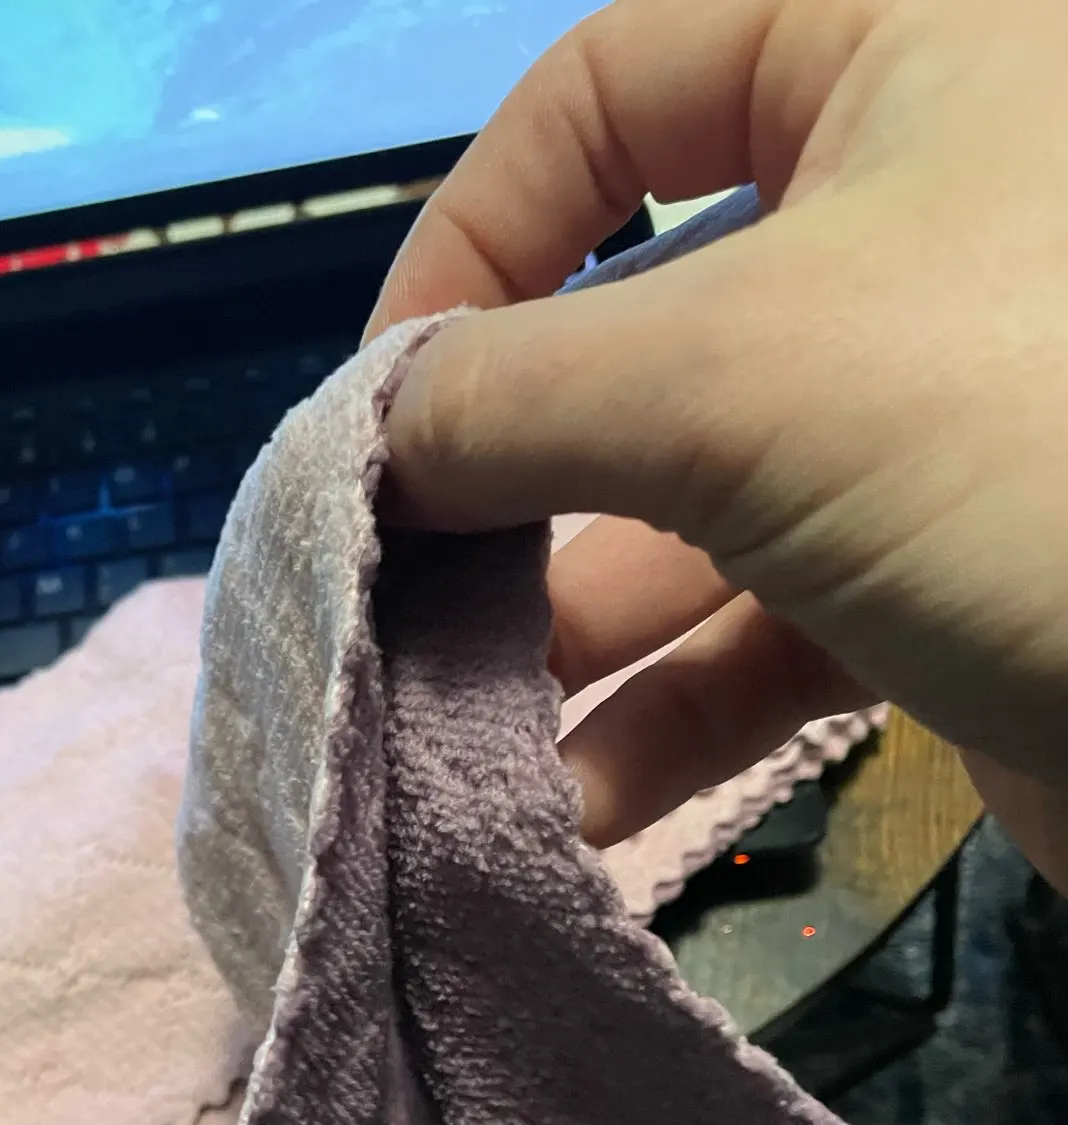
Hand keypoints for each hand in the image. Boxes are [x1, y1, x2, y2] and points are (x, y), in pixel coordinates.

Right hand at [367, 0, 1067, 887]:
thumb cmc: (1033, 451)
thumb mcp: (739, 379)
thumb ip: (510, 391)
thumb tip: (363, 435)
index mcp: (903, 46)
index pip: (613, 81)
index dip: (472, 235)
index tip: (387, 410)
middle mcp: (921, 211)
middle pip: (634, 326)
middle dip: (509, 489)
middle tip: (401, 614)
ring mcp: (937, 410)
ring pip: (692, 505)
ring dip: (569, 632)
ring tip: (463, 742)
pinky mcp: (952, 578)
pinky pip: (771, 625)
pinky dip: (671, 714)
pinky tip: (578, 809)